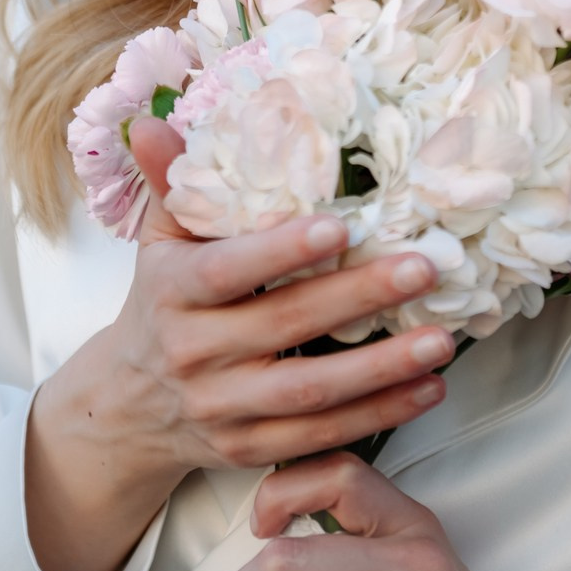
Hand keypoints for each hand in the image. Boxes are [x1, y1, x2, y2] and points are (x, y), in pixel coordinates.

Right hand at [25, 120, 452, 570]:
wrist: (128, 406)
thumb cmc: (161, 303)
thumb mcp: (157, 240)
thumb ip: (169, 181)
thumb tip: (155, 121)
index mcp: (173, 291)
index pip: (227, 270)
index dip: (281, 252)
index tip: (338, 228)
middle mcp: (195, 352)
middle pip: (285, 326)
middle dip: (359, 298)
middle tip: (424, 268)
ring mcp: (223, 408)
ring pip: (310, 392)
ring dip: (383, 369)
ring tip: (442, 340)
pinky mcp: (250, 450)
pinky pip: (321, 436)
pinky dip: (379, 414)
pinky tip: (427, 388)